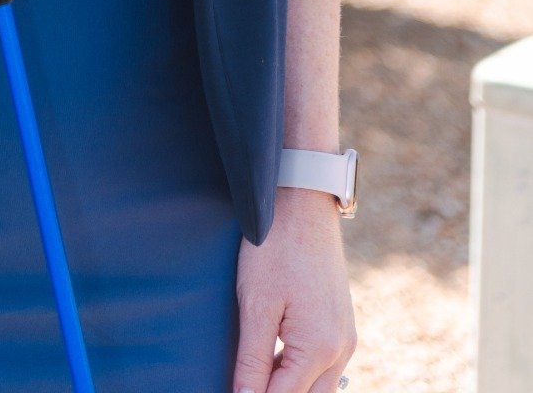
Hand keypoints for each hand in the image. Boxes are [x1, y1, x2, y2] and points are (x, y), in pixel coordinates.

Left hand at [233, 186, 356, 392]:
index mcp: (319, 348)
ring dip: (286, 386)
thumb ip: (252, 361)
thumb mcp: (256, 305)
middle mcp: (340, 350)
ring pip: (317, 388)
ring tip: (252, 371)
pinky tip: (271, 359)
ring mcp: (345, 338)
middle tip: (243, 381)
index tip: (232, 391)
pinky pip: (323, 367)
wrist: (303, 203)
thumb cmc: (275, 248)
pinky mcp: (341, 326)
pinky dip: (297, 371)